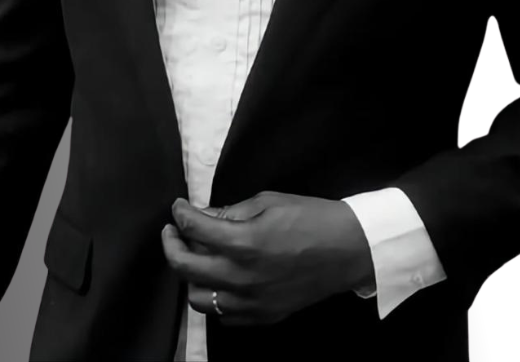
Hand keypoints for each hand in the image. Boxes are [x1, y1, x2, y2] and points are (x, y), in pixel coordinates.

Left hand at [161, 190, 374, 326]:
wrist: (348, 249)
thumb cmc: (310, 217)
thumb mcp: (269, 202)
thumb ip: (231, 212)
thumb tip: (203, 216)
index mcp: (244, 242)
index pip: (194, 229)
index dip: (180, 214)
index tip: (179, 207)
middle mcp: (242, 277)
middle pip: (184, 267)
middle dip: (172, 244)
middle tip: (173, 232)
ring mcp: (251, 302)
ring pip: (198, 298)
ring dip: (191, 276)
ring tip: (197, 258)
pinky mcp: (263, 317)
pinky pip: (223, 315)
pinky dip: (215, 297)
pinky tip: (221, 280)